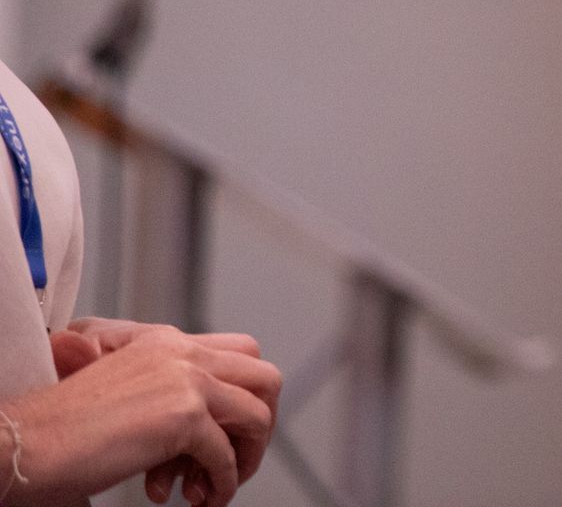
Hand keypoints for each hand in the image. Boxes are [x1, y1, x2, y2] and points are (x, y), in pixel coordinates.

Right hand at [5, 325, 280, 506]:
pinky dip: (221, 483)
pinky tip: (201, 500)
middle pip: (265, 377)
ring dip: (245, 459)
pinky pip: (225, 455)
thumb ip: (171, 396)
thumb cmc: (62, 431)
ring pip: (257, 415)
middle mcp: (181, 352)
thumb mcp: (128, 396)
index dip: (245, 397)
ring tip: (214, 486)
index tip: (230, 434)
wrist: (24, 444)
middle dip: (260, 424)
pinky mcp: (183, 415)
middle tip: (237, 460)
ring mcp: (186, 380)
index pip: (241, 353)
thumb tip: (215, 433)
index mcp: (166, 342)